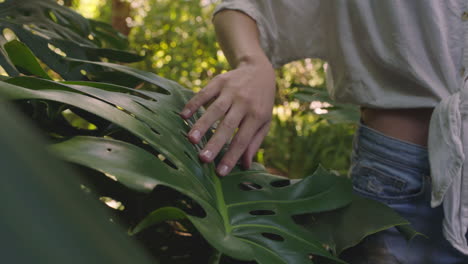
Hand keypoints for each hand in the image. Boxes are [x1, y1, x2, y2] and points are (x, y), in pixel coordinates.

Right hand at [180, 57, 275, 175]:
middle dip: (215, 143)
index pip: (243, 140)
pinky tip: (183, 115)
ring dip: (202, 124)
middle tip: (203, 159)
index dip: (232, 156)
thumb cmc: (261, 102)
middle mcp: (244, 103)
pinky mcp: (219, 81)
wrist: (259, 70)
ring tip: (191, 139)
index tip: (220, 172)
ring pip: (215, 110)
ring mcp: (231, 91)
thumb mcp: (264, 121)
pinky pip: (204, 93)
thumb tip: (245, 165)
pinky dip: (194, 104)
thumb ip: (254, 142)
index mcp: (257, 116)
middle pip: (228, 126)